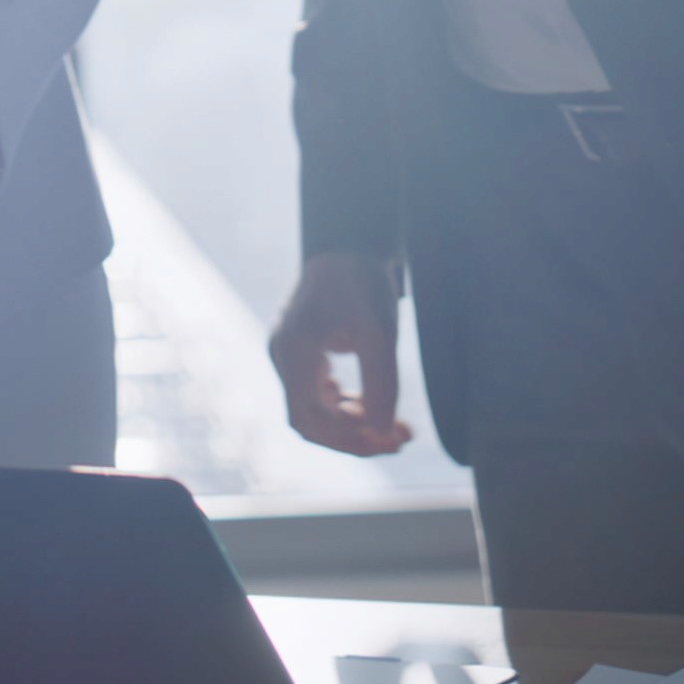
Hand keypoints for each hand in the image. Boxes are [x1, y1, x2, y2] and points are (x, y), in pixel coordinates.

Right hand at [270, 251, 412, 456]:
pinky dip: (345, 407)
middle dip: (356, 436)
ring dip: (354, 424)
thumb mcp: (380, 331)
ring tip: (396, 425)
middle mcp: (282, 357)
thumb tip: (381, 431)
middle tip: (401, 438)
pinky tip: (370, 402)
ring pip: (315, 411)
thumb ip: (381, 383)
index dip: (347, 438)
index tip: (389, 436)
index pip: (309, 420)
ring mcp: (288, 355)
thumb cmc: (361, 282)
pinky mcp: (300, 352)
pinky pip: (317, 395)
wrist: (347, 245)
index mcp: (293, 352)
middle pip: (312, 421)